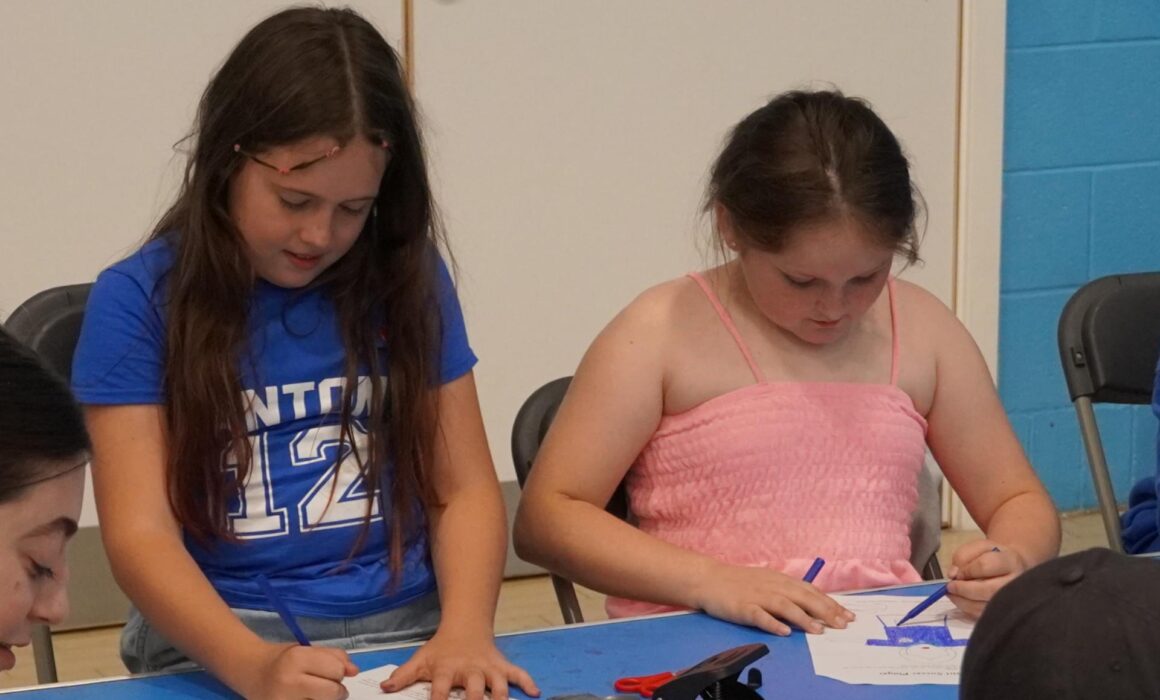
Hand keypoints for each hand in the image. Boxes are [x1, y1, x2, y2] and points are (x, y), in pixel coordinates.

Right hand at [238, 642, 357, 699]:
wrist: (252, 671)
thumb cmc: (284, 659)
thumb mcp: (308, 650)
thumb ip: (335, 657)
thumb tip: (355, 671)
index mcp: (297, 658)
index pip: (337, 670)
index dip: (339, 671)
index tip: (330, 671)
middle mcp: (289, 681)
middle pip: (333, 692)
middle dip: (336, 690)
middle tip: (325, 685)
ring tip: (314, 694)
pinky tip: (305, 699)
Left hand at [382, 628, 538, 699]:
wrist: (465, 626)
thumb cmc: (442, 649)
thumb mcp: (421, 659)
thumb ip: (404, 675)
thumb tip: (384, 688)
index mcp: (447, 669)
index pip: (441, 689)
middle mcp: (470, 669)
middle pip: (474, 688)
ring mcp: (488, 667)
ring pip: (498, 683)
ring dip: (500, 697)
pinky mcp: (502, 666)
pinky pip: (517, 673)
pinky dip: (527, 681)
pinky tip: (535, 693)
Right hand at [690, 563, 853, 635]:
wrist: (709, 579)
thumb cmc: (740, 582)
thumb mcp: (768, 582)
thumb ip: (789, 592)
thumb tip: (814, 605)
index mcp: (781, 580)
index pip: (811, 591)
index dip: (831, 603)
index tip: (848, 615)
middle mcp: (773, 586)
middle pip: (803, 598)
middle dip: (825, 611)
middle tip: (842, 624)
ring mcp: (757, 596)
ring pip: (784, 606)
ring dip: (803, 618)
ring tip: (819, 630)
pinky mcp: (742, 607)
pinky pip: (759, 615)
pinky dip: (772, 623)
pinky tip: (783, 632)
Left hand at [945, 539, 1027, 617]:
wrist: (1012, 568)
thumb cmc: (993, 556)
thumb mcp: (978, 547)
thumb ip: (963, 556)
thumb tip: (953, 575)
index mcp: (1011, 561)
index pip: (985, 565)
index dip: (967, 570)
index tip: (957, 572)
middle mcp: (1016, 583)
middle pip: (988, 590)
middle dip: (964, 589)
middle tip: (950, 586)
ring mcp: (1013, 601)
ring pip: (985, 606)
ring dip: (963, 601)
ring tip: (953, 593)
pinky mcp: (1004, 613)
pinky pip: (982, 615)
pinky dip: (967, 609)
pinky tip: (961, 600)